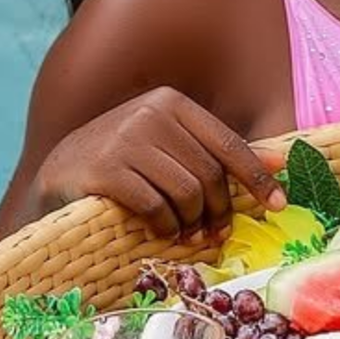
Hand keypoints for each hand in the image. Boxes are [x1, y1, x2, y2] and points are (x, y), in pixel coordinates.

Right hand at [32, 88, 283, 239]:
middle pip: (209, 173)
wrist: (60, 174)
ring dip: (191, 222)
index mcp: (171, 103)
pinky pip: (155, 206)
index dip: (256, 178)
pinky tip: (160, 231)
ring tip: (186, 235)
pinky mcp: (104, 169)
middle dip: (218, 211)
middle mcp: (149, 113)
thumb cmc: (124, 163)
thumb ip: (216, 153)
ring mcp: (124, 138)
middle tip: (215, 235)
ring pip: (186, 192)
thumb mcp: (169, 148)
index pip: (227, 143)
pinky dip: (164, 226)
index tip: (279, 206)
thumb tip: (279, 163)